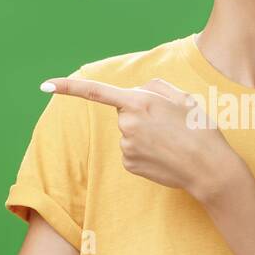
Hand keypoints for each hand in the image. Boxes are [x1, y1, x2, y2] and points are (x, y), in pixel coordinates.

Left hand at [41, 75, 240, 202]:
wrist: (209, 169)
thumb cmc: (200, 129)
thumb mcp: (183, 97)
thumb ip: (155, 88)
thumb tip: (137, 93)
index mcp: (139, 102)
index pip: (96, 92)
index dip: (68, 87)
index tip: (45, 85)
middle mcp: (127, 124)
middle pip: (124, 112)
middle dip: (141, 113)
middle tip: (170, 123)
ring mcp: (126, 146)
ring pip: (129, 132)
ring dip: (145, 133)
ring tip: (171, 141)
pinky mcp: (129, 164)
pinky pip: (132, 151)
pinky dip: (145, 151)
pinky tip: (164, 156)